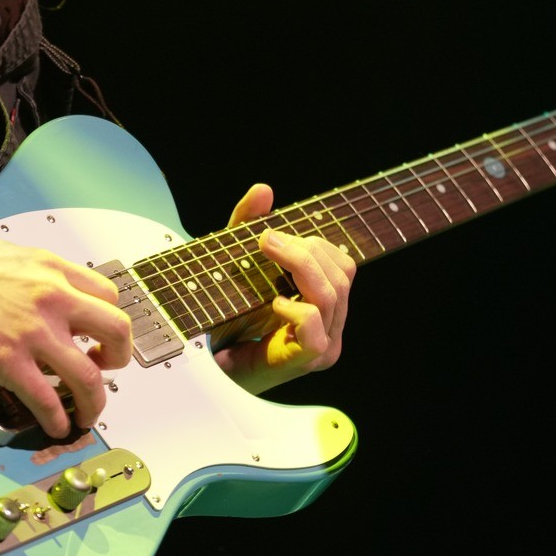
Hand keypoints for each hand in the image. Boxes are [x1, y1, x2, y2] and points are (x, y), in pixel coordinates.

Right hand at [0, 172, 130, 438]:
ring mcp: (32, 332)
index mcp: (51, 269)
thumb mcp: (6, 256)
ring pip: (91, 375)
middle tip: (106, 371)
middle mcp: (51, 297)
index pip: (109, 295)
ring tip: (86, 413)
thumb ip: (37, 277)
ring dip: (95, 402)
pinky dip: (60, 419)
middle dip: (119, 359)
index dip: (109, 323)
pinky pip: (50, 400)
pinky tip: (56, 425)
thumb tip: (49, 296)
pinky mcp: (7, 363)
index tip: (100, 338)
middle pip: (117, 331)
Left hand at [212, 182, 355, 394]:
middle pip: (341, 273)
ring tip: (266, 255)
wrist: (211, 366)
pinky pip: (315, 326)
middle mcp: (333, 323)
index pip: (343, 263)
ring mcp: (326, 344)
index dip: (314, 243)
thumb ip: (249, 225)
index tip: (273, 234)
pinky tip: (272, 302)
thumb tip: (263, 189)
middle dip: (303, 250)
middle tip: (265, 239)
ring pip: (331, 294)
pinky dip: (294, 308)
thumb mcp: (238, 262)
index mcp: (326, 301)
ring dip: (297, 266)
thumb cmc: (229, 317)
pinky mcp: (309, 360)